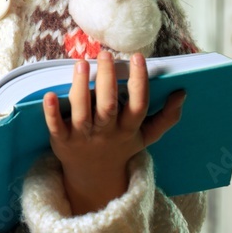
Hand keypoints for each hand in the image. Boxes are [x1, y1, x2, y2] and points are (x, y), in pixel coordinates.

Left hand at [43, 51, 185, 213]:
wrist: (94, 178)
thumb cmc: (121, 147)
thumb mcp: (146, 136)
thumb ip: (166, 117)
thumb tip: (182, 93)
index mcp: (128, 129)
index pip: (138, 105)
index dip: (140, 82)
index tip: (137, 57)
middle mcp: (106, 133)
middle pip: (108, 107)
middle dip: (107, 80)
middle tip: (106, 54)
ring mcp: (83, 137)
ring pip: (82, 113)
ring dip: (80, 88)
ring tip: (82, 63)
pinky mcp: (62, 142)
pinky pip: (56, 127)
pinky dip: (52, 113)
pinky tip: (49, 95)